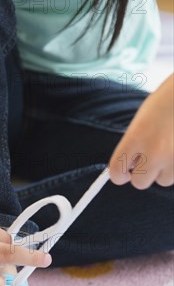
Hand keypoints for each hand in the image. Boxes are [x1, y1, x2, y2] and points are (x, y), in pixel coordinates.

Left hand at [109, 74, 173, 188]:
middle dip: (142, 174)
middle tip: (148, 159)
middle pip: (140, 183)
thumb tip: (128, 168)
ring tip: (169, 149)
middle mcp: (155, 151)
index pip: (117, 172)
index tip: (123, 171)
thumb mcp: (141, 121)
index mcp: (136, 137)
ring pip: (163, 180)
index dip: (118, 174)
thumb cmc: (166, 102)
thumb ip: (132, 145)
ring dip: (164, 170)